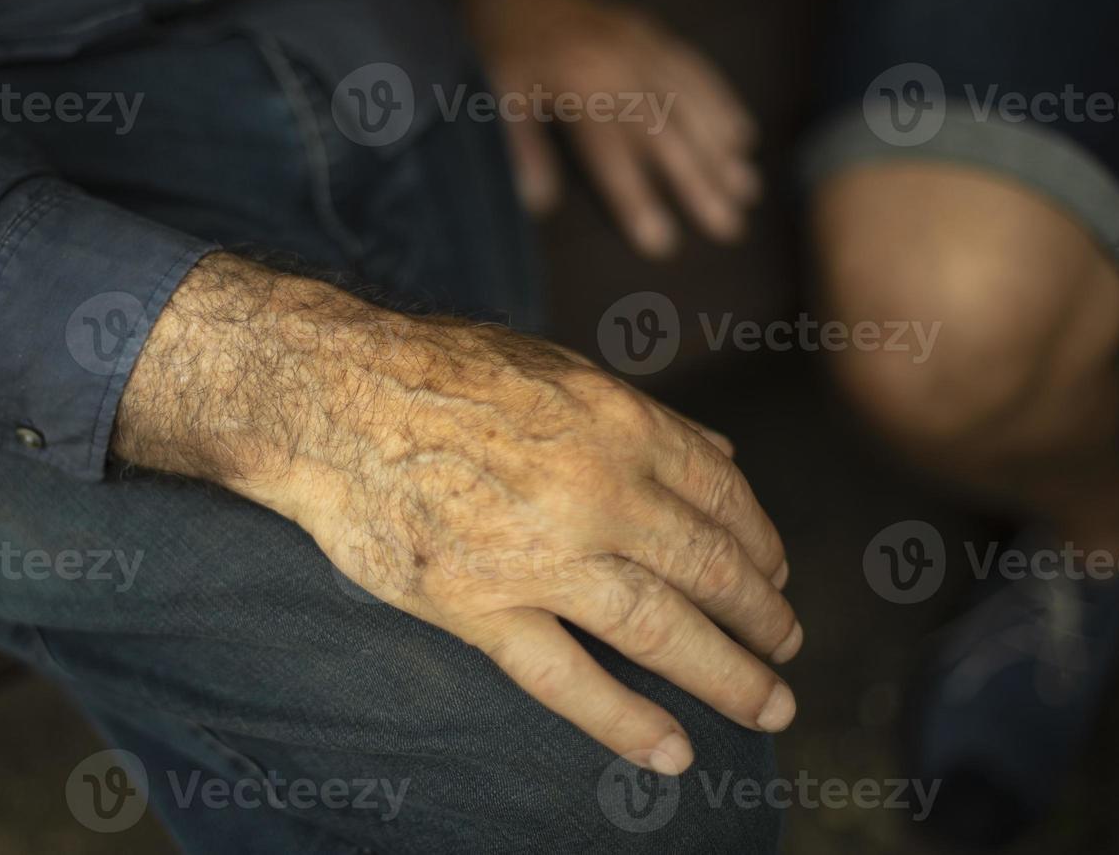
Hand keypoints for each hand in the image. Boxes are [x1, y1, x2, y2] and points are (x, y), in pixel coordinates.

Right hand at [115, 255, 799, 773]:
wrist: (330, 396)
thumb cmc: (438, 368)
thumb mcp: (555, 366)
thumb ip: (644, 418)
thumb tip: (723, 457)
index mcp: (620, 422)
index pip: (724, 495)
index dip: (763, 543)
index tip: (778, 574)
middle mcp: (597, 491)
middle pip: (710, 569)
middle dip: (764, 617)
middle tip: (788, 646)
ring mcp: (540, 555)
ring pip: (661, 632)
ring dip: (729, 676)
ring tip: (768, 706)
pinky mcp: (479, 607)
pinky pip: (568, 680)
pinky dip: (626, 721)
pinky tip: (671, 752)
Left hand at [460, 0, 759, 256]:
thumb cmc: (502, 45)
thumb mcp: (497, 94)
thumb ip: (521, 147)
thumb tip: (540, 204)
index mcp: (579, 83)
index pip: (614, 155)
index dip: (638, 200)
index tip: (662, 245)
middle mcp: (620, 64)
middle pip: (667, 134)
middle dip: (701, 184)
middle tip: (729, 229)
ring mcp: (644, 45)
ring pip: (692, 104)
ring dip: (721, 150)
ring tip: (747, 192)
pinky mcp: (654, 33)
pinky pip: (697, 70)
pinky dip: (723, 103)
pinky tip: (743, 136)